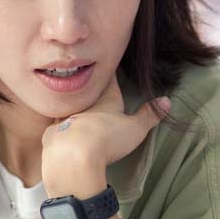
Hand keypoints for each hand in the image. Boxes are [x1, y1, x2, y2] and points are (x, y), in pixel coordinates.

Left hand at [40, 78, 168, 197]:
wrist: (73, 155)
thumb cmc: (108, 139)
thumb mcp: (135, 128)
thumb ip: (149, 115)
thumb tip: (167, 100)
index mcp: (106, 100)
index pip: (109, 81)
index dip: (110, 72)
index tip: (110, 63)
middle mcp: (84, 105)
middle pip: (87, 93)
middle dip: (91, 89)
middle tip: (92, 85)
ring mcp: (65, 118)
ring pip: (69, 108)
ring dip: (73, 109)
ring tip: (76, 110)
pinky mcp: (52, 134)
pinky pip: (56, 128)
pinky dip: (59, 129)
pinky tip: (59, 132)